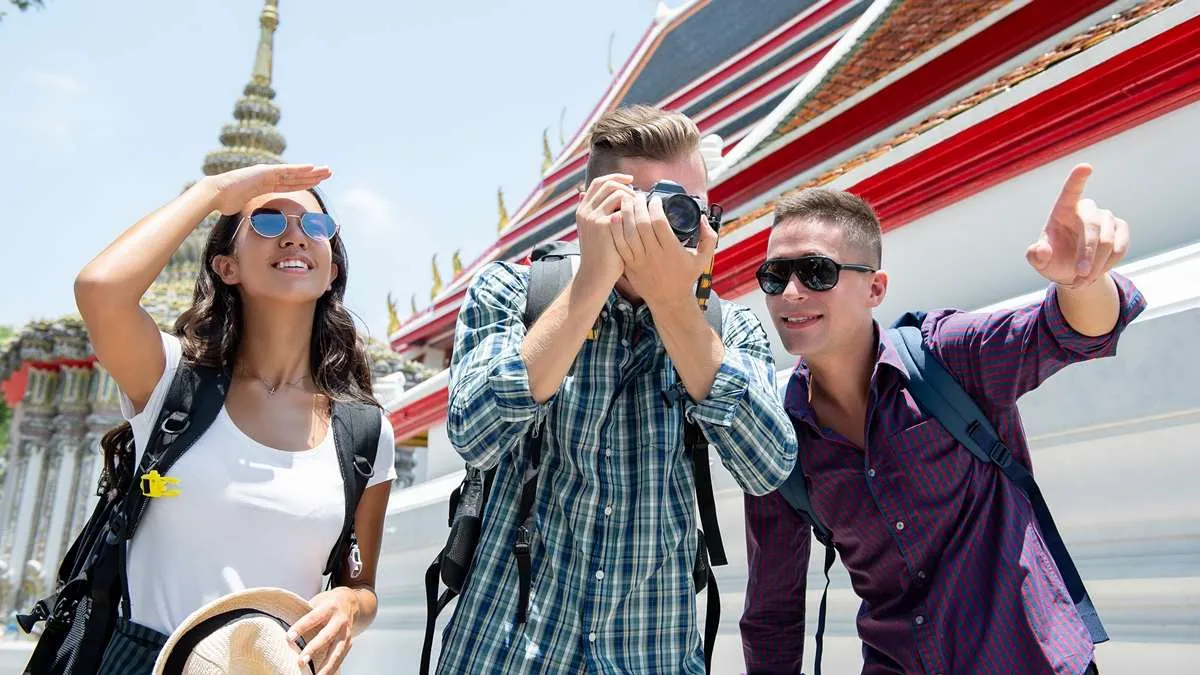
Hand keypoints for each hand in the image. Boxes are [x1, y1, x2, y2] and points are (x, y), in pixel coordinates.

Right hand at [200, 163, 332, 215]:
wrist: (215, 194)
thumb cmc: (226, 202)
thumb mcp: (245, 207)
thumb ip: (253, 211)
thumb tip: (256, 225)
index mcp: (265, 184)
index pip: (289, 184)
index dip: (304, 182)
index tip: (317, 182)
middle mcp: (268, 176)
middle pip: (295, 176)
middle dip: (313, 175)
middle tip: (329, 172)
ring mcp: (266, 173)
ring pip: (294, 172)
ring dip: (311, 171)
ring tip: (326, 170)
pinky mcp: (264, 172)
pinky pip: (285, 171)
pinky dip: (299, 169)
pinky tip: (312, 168)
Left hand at [287, 587, 357, 674]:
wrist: (351, 602)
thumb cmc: (328, 603)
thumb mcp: (317, 601)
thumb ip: (305, 613)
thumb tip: (284, 625)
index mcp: (329, 607)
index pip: (313, 618)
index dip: (301, 627)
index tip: (289, 637)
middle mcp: (340, 620)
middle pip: (326, 636)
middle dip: (314, 649)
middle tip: (301, 661)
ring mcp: (346, 633)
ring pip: (337, 651)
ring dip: (326, 665)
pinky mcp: (349, 642)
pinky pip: (341, 657)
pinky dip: (332, 668)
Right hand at [575, 173, 634, 287]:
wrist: (596, 275)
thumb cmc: (601, 254)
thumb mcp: (594, 231)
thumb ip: (596, 213)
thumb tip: (586, 194)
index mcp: (583, 209)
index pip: (598, 183)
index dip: (615, 178)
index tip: (630, 180)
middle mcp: (585, 210)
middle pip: (607, 184)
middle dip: (625, 186)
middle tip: (638, 195)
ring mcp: (593, 216)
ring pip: (616, 193)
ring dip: (631, 197)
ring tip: (640, 208)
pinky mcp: (602, 224)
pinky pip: (622, 207)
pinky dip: (633, 209)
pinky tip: (640, 217)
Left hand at [610, 193, 717, 306]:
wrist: (669, 300)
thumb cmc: (686, 277)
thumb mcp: (703, 259)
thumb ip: (708, 238)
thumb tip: (702, 218)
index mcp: (672, 251)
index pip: (659, 223)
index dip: (655, 207)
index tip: (655, 199)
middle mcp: (655, 255)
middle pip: (642, 225)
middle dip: (638, 206)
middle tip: (638, 195)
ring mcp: (640, 261)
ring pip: (628, 233)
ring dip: (625, 214)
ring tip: (626, 200)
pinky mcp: (629, 266)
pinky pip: (619, 245)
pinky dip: (615, 230)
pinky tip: (614, 217)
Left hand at [1026, 164, 1128, 287]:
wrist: (1074, 271)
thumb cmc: (1053, 260)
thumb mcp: (1040, 262)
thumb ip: (1036, 256)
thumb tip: (1041, 250)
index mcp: (1062, 211)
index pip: (1070, 192)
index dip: (1077, 180)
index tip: (1085, 167)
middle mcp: (1086, 209)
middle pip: (1092, 227)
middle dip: (1087, 254)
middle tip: (1080, 275)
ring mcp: (1105, 217)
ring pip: (1108, 240)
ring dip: (1096, 264)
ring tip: (1082, 279)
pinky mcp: (1121, 228)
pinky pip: (1120, 246)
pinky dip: (1109, 263)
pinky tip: (1097, 271)